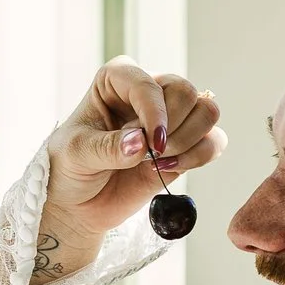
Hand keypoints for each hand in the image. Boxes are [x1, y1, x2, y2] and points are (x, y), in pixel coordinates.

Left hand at [33, 59, 224, 281]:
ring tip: (160, 161)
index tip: (150, 143)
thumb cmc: (70, 168)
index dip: (154, 111)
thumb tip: (140, 143)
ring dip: (189, 140)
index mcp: (116, 80)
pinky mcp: (185, 145)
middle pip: (186, 91)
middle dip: (173, 127)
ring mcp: (170, 118)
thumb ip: (107, 148)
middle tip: (151, 152)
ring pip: (207, 110)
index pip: (147, 83)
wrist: (79, 203)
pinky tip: (172, 168)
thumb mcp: (77, 154)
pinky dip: (200, 155)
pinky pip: (214, 140)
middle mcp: (147, 92)